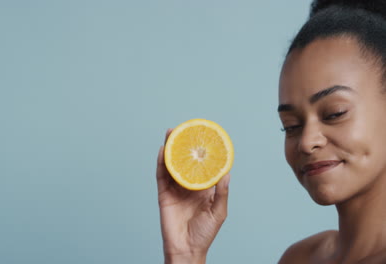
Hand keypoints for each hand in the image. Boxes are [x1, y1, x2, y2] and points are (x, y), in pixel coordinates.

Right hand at [156, 128, 230, 263]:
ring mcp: (175, 189)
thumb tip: (226, 172)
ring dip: (171, 149)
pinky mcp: (164, 194)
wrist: (186, 249)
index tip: (204, 137)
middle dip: (184, 145)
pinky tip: (162, 151)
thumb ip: (221, 193)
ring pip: (172, 165)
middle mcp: (189, 186)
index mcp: (203, 189)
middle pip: (185, 161)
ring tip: (171, 134)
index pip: (203, 166)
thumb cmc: (204, 233)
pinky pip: (162, 176)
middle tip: (184, 129)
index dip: (203, 152)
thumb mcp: (218, 212)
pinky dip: (161, 163)